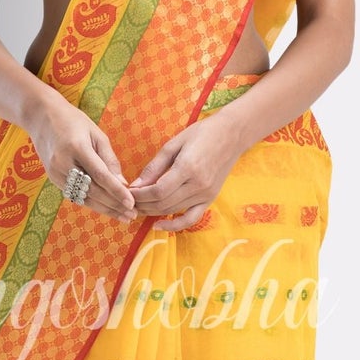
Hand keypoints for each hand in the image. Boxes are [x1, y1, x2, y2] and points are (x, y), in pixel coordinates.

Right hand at [26, 94, 136, 222]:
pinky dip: (92, 203)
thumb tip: (123, 183)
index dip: (117, 192)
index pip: (100, 175)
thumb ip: (109, 159)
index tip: (131, 204)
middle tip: (132, 215)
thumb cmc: (74, 122)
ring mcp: (56, 173)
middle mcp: (63, 163)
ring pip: (83, 197)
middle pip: (92, 191)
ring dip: (105, 209)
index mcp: (77, 147)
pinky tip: (107, 209)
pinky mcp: (53, 179)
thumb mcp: (96, 134)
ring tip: (123, 217)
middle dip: (114, 205)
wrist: (41, 118)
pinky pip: (75, 195)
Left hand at [126, 116, 245, 230]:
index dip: (139, 195)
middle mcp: (197, 185)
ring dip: (153, 212)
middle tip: (129, 201)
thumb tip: (136, 185)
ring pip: (173, 210)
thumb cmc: (201, 133)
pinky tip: (159, 225)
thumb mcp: (174, 144)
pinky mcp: (210, 199)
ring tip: (139, 208)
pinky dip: (175, 225)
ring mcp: (205, 194)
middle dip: (142, 205)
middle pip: (163, 203)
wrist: (232, 134)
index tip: (128, 193)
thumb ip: (155, 166)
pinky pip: (191, 219)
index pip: (157, 191)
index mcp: (187, 168)